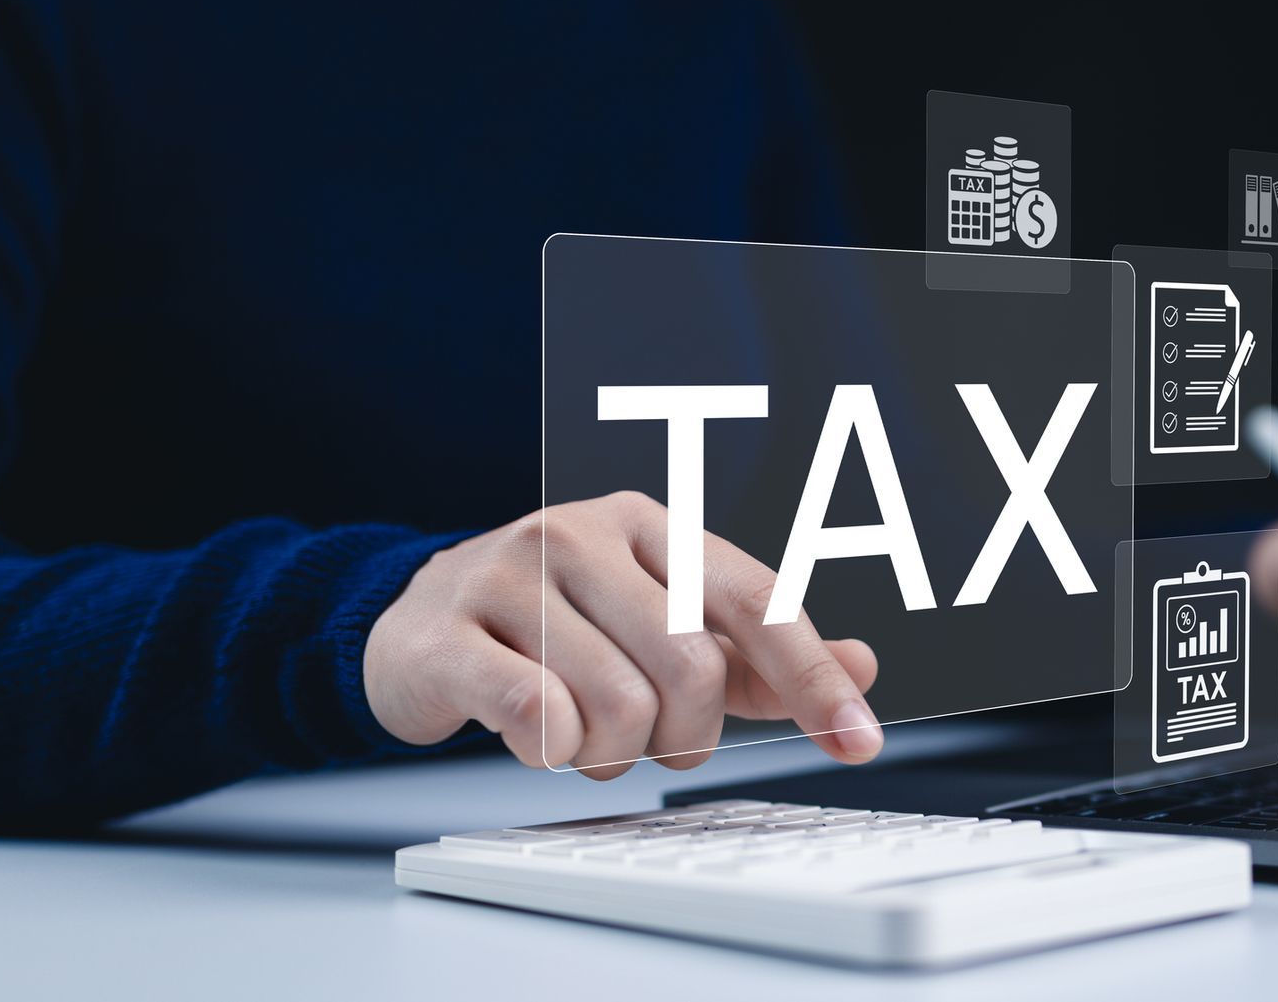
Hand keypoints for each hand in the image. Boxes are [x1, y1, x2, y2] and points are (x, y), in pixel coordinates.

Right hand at [363, 491, 880, 777]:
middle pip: (692, 666)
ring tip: (584, 738)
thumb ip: (760, 656)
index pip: (759, 600)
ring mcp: (509, 574)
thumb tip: (863, 670)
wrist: (414, 619)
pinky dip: (550, 752)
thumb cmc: (559, 625)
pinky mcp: (446, 631)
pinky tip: (534, 737)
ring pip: (617, 704)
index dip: (814, 677)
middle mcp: (583, 533)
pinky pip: (534, 717)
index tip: (860, 742)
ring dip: (612, 753)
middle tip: (653, 740)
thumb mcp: (665, 626)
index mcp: (652, 524)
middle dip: (686, 734)